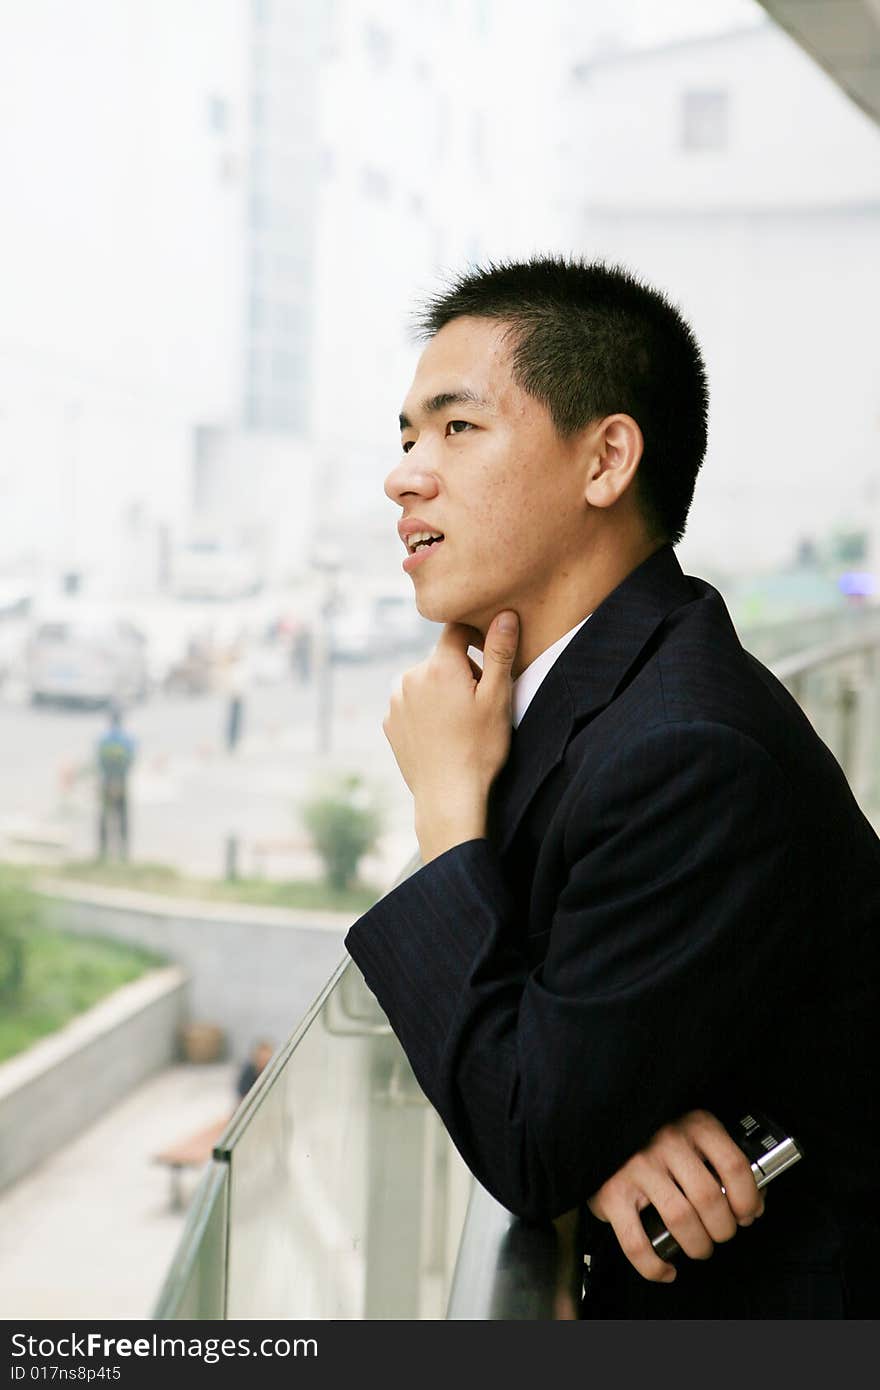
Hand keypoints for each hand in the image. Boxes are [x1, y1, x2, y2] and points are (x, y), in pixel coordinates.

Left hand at [383, 611, 519, 861]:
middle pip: (441, 658)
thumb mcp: (498, 698)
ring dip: (442, 690)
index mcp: (439, 666)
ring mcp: (396, 701)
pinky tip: (442, 734)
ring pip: (425, 681)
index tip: (489, 663)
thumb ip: (500, 652)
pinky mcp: (390, 723)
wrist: (448, 797)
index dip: (476, 640)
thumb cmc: (480, 748)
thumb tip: (505, 614)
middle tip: (480, 704)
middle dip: (462, 671)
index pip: (456, 630)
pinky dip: (426, 710)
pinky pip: (411, 703)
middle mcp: (410, 677)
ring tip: (460, 722)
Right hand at [586, 1109, 763, 1282]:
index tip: (747, 1214)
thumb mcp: (699, 1137)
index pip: (734, 1165)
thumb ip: (726, 1163)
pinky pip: (638, 1244)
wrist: (609, 1133)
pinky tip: (667, 1269)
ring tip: (698, 1247)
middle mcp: (666, 1142)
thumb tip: (757, 1202)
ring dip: (697, 1245)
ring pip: (680, 1220)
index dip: (748, 1199)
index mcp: (694, 1125)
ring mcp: (637, 1167)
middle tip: (721, 1234)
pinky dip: (655, 1267)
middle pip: (709, 1198)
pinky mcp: (612, 1194)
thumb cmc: (662, 1141)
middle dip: (723, 1229)